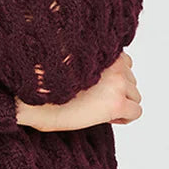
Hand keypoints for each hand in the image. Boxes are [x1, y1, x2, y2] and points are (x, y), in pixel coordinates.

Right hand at [15, 51, 142, 131]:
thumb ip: (87, 61)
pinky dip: (125, 117)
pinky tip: (108, 118)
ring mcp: (116, 83)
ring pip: (135, 96)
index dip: (111, 78)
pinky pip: (135, 112)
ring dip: (121, 103)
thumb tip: (96, 72)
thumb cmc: (43, 83)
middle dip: (117, 91)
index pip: (123, 61)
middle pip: (130, 79)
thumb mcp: (66, 63)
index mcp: (101, 50)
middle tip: (97, 100)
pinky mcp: (116, 103)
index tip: (99, 87)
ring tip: (100, 109)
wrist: (33, 100)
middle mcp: (113, 64)